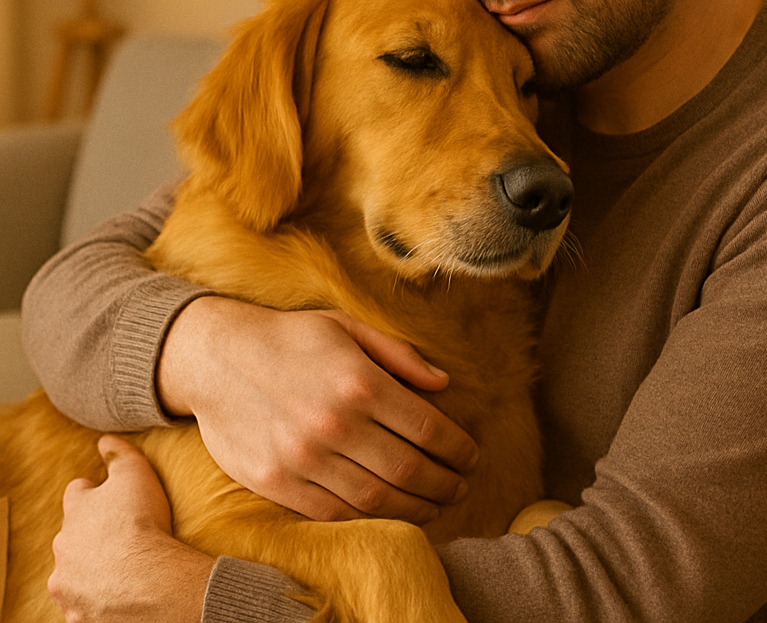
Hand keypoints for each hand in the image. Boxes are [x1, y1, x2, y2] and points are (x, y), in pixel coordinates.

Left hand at [49, 435, 213, 622]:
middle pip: (72, 535)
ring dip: (92, 568)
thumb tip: (105, 439)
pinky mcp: (77, 615)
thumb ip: (118, 453)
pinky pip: (85, 603)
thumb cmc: (139, 522)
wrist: (143, 579)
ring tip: (123, 567)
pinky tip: (121, 592)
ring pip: (74, 572)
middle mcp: (62, 549)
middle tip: (122, 533)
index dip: (94, 490)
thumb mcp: (135, 473)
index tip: (111, 495)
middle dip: (91, 533)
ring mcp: (66, 585)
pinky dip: (98, 597)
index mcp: (74, 512)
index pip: (77, 492)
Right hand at [157, 298, 478, 522]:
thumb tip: (443, 384)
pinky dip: (368, 518)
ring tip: (434, 505)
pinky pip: (333, 512)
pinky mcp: (276, 482)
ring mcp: (303, 457)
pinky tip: (387, 512)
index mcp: (359, 382)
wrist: (216, 357)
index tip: (471, 456)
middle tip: (461, 487)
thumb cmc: (291, 338)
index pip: (428, 429)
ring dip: (415, 508)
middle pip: (409, 469)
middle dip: (445, 484)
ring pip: (375, 498)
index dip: (458, 449)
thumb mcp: (348, 327)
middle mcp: (335, 423)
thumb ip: (399, 355)